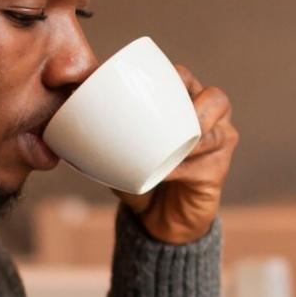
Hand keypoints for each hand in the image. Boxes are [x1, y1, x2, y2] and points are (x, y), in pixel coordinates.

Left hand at [114, 65, 236, 244]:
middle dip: (196, 106)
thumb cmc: (139, 175)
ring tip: (170, 151)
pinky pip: (206, 163)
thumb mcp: (119, 151)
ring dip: (192, 139)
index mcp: (183, 102)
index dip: (172, 78)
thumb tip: (76, 118)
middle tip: (170, 120)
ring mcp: (219, 145)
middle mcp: (209, 119)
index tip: (145, 92)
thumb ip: (107, 133)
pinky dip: (184, 167)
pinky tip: (167, 173)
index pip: (183, 78)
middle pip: (216, 98)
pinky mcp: (218, 171)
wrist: (156, 218)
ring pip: (216, 132)